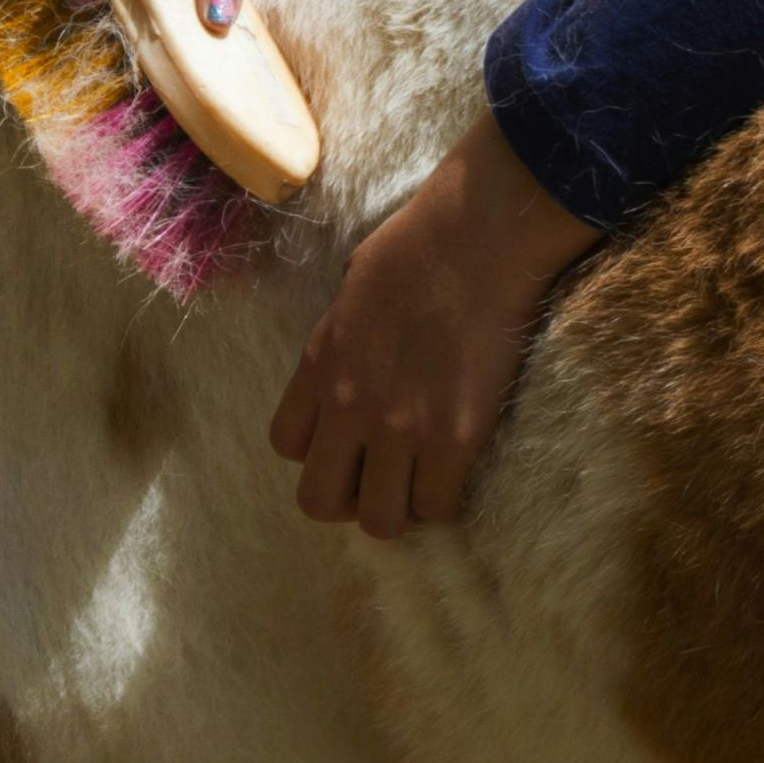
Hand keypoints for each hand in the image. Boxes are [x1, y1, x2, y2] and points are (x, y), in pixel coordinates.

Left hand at [269, 111, 600, 536]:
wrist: (476, 241)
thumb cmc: (417, 247)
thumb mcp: (350, 292)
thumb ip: (343, 341)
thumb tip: (355, 359)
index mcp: (318, 366)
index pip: (287, 446)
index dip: (320, 452)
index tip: (351, 441)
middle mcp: (348, 407)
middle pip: (320, 501)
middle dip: (350, 498)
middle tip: (383, 478)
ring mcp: (399, 429)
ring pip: (380, 522)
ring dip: (399, 509)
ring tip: (422, 481)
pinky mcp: (453, 440)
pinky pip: (437, 506)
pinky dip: (445, 499)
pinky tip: (456, 469)